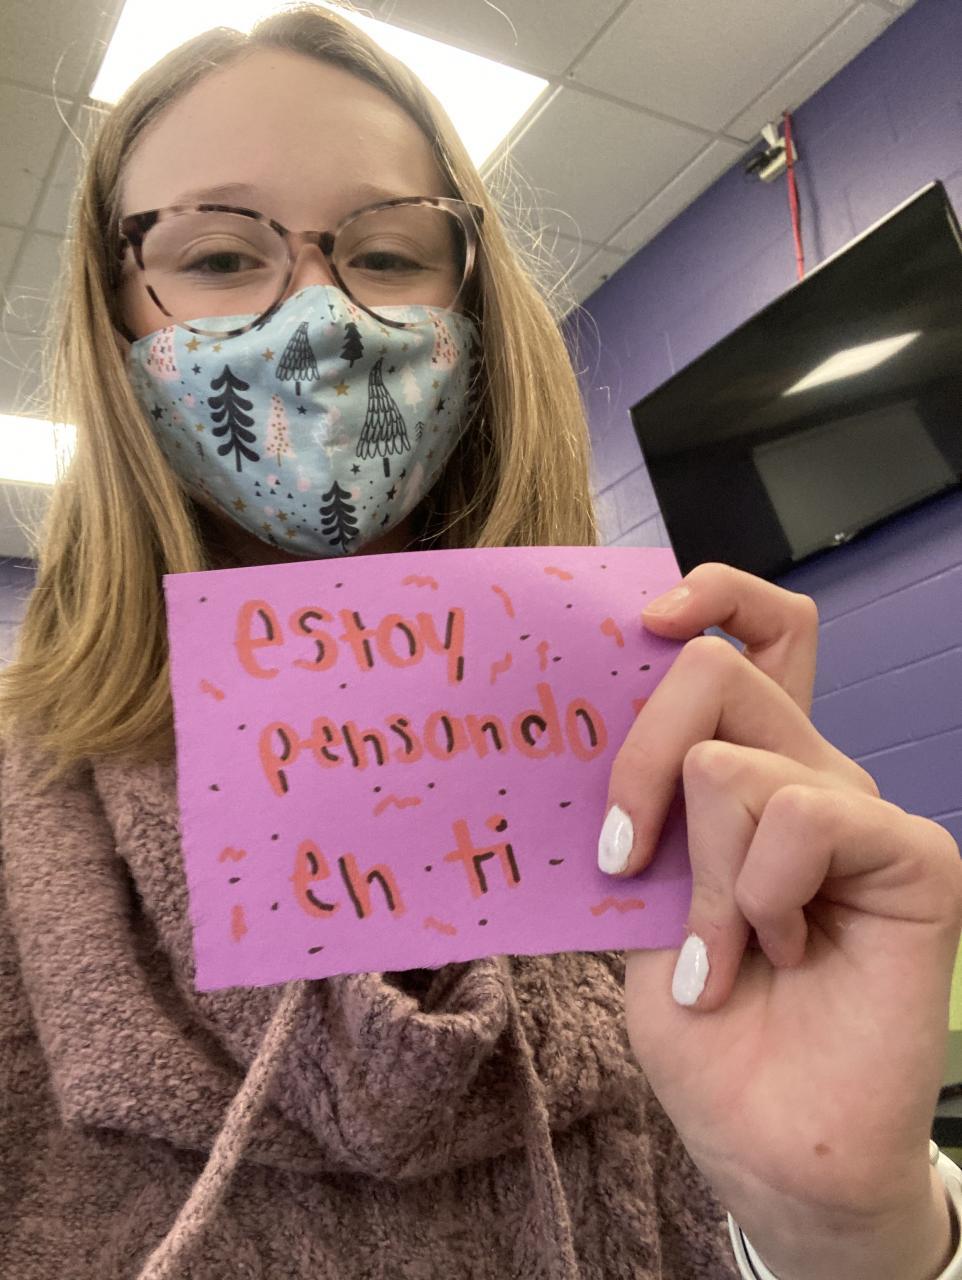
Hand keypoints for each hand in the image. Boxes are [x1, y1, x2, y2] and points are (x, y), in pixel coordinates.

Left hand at [604, 563, 961, 1279]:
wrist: (767, 1139)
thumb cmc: (704, 1024)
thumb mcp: (636, 900)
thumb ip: (635, 810)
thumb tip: (565, 730)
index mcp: (747, 767)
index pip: (756, 633)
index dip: (711, 596)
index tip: (641, 621)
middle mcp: (806, 771)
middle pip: (721, 668)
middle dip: (642, 756)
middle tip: (623, 857)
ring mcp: (859, 808)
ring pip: (736, 763)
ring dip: (702, 881)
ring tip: (715, 959)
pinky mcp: (912, 856)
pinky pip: (803, 817)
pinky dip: (760, 898)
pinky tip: (780, 954)